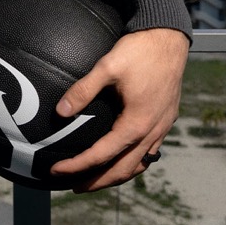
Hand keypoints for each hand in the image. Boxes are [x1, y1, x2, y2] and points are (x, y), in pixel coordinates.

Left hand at [50, 28, 188, 191]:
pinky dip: (132, 161)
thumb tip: (61, 111)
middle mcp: (151, 131)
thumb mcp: (107, 67)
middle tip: (74, 185)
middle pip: (123, 169)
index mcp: (136, 123)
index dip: (78, 165)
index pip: (102, 154)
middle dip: (97, 181)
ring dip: (116, 175)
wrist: (167, 38)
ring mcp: (161, 127)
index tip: (58, 170)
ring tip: (96, 178)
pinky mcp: (165, 119)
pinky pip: (149, 152)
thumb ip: (83, 90)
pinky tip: (122, 156)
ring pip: (138, 164)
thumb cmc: (139, 51)